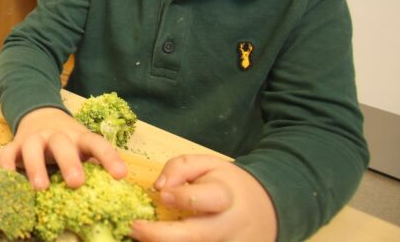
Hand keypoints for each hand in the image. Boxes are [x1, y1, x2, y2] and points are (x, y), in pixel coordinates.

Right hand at [0, 107, 125, 189]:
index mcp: (78, 137)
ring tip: (40, 188)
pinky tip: (9, 178)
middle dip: (69, 162)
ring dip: (36, 166)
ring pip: (33, 146)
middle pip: (62, 143)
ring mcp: (34, 138)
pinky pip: (7, 152)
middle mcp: (56, 135)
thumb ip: (92, 167)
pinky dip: (6, 165)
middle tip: (76, 183)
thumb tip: (108, 197)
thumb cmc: (67, 144)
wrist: (40, 117)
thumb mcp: (82, 149)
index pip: (96, 143)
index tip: (120, 175)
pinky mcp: (15, 145)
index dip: (109, 158)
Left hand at [130, 155, 276, 241]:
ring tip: (140, 237)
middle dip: (159, 235)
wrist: (265, 211)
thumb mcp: (208, 164)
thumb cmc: (228, 185)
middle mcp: (227, 228)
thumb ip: (180, 167)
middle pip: (194, 237)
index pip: (205, 199)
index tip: (162, 194)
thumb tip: (159, 186)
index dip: (182, 197)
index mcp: (226, 198)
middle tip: (134, 227)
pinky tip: (156, 241)